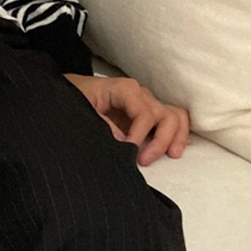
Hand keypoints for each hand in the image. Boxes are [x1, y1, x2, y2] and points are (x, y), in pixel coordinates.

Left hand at [63, 74, 191, 166]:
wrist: (71, 90)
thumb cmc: (75, 96)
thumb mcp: (82, 108)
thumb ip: (102, 123)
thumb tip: (122, 140)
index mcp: (124, 90)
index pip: (144, 114)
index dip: (139, 135)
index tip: (129, 151)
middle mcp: (140, 94)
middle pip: (165, 115)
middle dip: (160, 140)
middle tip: (144, 160)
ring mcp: (146, 102)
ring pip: (174, 116)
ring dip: (175, 136)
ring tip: (172, 155)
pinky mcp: (147, 112)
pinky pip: (172, 118)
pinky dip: (179, 132)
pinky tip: (175, 148)